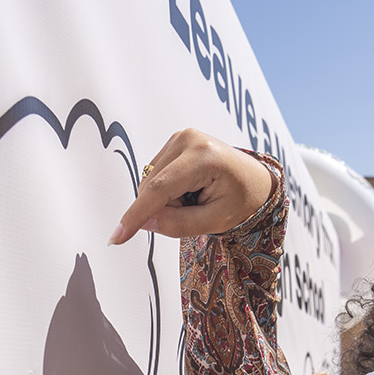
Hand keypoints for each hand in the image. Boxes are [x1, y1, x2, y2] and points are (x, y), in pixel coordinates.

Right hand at [109, 128, 274, 243]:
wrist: (256, 180)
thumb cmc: (244, 199)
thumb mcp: (217, 221)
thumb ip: (179, 224)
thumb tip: (145, 222)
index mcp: (203, 157)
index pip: (159, 189)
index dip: (136, 215)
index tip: (117, 236)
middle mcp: (187, 140)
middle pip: (152, 188)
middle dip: (165, 209)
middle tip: (197, 210)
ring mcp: (179, 138)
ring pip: (150, 183)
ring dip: (167, 200)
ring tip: (197, 197)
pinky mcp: (174, 142)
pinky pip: (155, 176)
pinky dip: (168, 190)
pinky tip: (190, 188)